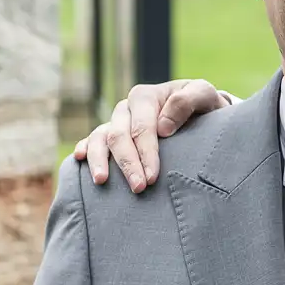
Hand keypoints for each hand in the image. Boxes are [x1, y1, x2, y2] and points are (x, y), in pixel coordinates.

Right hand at [73, 79, 227, 192]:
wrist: (200, 113)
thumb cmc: (204, 106)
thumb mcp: (204, 96)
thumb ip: (188, 102)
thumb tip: (163, 127)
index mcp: (146, 96)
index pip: (141, 127)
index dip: (145, 152)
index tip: (152, 178)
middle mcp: (127, 108)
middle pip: (119, 136)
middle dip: (127, 163)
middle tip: (138, 188)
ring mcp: (116, 121)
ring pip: (101, 138)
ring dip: (100, 160)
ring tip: (101, 181)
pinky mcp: (111, 134)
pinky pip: (93, 140)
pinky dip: (86, 149)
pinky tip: (80, 159)